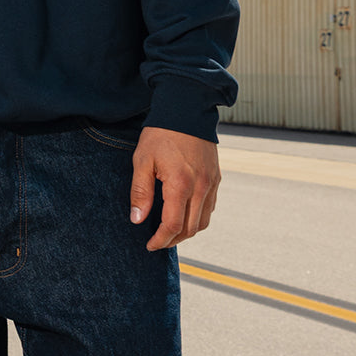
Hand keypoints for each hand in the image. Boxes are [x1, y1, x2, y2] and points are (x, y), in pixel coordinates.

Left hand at [130, 126, 219, 250]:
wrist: (186, 109)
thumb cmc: (160, 134)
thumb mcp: (142, 160)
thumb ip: (140, 192)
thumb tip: (137, 220)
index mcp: (181, 185)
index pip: (173, 225)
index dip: (161, 240)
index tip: (149, 245)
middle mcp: (201, 188)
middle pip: (191, 229)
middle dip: (173, 240)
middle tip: (157, 241)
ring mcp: (212, 184)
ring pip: (204, 221)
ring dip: (188, 231)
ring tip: (170, 231)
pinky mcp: (217, 178)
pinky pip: (210, 207)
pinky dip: (198, 217)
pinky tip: (184, 213)